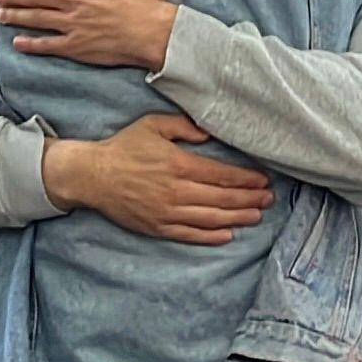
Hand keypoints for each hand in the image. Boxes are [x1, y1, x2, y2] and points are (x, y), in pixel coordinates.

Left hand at [1, 0, 178, 69]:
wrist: (153, 32)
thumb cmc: (146, 0)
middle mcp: (75, 0)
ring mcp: (73, 24)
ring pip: (37, 18)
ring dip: (16, 15)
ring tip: (1, 15)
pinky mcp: (76, 46)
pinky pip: (47, 44)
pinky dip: (30, 43)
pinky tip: (18, 42)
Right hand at [46, 113, 272, 244]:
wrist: (92, 176)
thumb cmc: (124, 147)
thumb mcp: (153, 125)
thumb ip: (184, 127)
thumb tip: (209, 133)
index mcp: (179, 164)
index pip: (222, 175)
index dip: (246, 179)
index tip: (263, 180)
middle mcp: (177, 191)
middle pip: (222, 198)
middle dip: (249, 199)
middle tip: (269, 199)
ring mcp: (168, 212)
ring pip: (211, 219)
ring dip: (237, 218)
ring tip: (256, 216)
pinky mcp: (158, 227)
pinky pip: (190, 235)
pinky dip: (211, 236)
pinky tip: (227, 235)